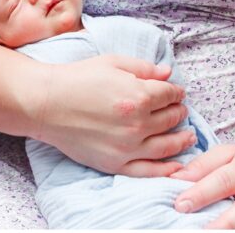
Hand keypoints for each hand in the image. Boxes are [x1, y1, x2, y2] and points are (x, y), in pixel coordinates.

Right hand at [35, 54, 194, 176]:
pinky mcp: (115, 164)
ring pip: (167, 146)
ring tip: (188, 136)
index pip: (169, 94)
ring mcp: (128, 147)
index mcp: (139, 95)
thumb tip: (168, 73)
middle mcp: (138, 124)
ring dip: (182, 139)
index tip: (176, 92)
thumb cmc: (76, 78)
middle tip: (181, 110)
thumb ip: (143, 68)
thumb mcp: (112, 62)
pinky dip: (167, 169)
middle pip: (171, 119)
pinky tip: (177, 165)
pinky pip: (149, 171)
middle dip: (179, 112)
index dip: (176, 91)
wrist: (46, 103)